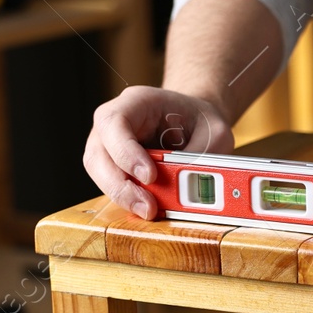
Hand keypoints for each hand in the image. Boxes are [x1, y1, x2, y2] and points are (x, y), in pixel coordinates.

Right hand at [82, 86, 232, 218]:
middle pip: (98, 154)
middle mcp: (114, 122)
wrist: (193, 121)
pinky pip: (110, 185)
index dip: (126, 152)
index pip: (115, 123)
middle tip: (147, 206)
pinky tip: (146, 206)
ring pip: (100, 173)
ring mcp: (108, 144)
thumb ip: (204, 156)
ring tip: (149, 210)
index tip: (150, 176)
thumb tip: (191, 185)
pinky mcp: (112, 166)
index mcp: (136, 102)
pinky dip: (127, 199)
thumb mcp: (214, 131)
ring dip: (122, 196)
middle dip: (120, 186)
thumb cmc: (199, 121)